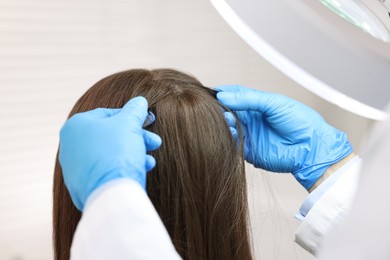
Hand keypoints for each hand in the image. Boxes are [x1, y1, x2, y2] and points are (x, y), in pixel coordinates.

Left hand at [59, 97, 161, 210]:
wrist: (110, 193)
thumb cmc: (117, 152)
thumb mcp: (129, 124)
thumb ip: (134, 110)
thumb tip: (139, 101)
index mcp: (75, 126)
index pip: (107, 114)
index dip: (131, 116)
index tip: (146, 121)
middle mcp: (70, 146)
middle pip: (110, 136)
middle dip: (137, 138)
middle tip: (155, 142)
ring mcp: (74, 169)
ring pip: (110, 155)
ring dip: (134, 154)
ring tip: (150, 160)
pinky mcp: (82, 186)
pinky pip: (106, 172)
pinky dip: (123, 169)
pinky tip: (141, 170)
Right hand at [216, 85, 351, 189]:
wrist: (312, 147)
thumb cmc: (299, 121)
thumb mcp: (274, 103)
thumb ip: (248, 99)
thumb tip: (223, 96)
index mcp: (257, 105)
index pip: (235, 96)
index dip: (223, 93)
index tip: (212, 92)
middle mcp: (251, 119)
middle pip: (228, 111)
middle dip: (220, 108)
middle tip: (216, 107)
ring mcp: (249, 135)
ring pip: (228, 127)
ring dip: (224, 122)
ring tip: (226, 118)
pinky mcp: (248, 151)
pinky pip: (232, 144)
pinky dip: (228, 137)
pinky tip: (231, 131)